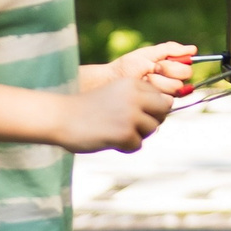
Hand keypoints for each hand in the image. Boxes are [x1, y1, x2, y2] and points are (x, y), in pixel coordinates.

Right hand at [56, 72, 175, 152]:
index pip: (162, 97)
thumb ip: (138, 98)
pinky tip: (110, 141)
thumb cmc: (88, 107)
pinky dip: (125, 147)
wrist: (61, 117)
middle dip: (152, 121)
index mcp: (133, 83)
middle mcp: (135, 96)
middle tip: (131, 126)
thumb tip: (169, 106)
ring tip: (116, 132)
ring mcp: (131, 114)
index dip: (153, 109)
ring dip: (137, 135)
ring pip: (152, 129)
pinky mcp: (125, 133)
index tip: (137, 115)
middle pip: (164, 111)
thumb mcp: (116, 93)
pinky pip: (138, 145)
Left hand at [106, 39, 198, 94]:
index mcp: (170, 68)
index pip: (186, 69)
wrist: (109, 82)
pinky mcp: (158, 107)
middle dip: (166, 73)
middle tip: (149, 72)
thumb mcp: (148, 54)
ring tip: (143, 81)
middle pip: (183, 79)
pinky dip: (153, 93)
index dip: (173, 67)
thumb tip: (193, 50)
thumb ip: (170, 50)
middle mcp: (170, 82)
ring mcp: (164, 95)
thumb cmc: (126, 66)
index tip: (157, 64)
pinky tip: (143, 91)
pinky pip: (167, 101)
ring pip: (175, 89)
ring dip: (157, 83)